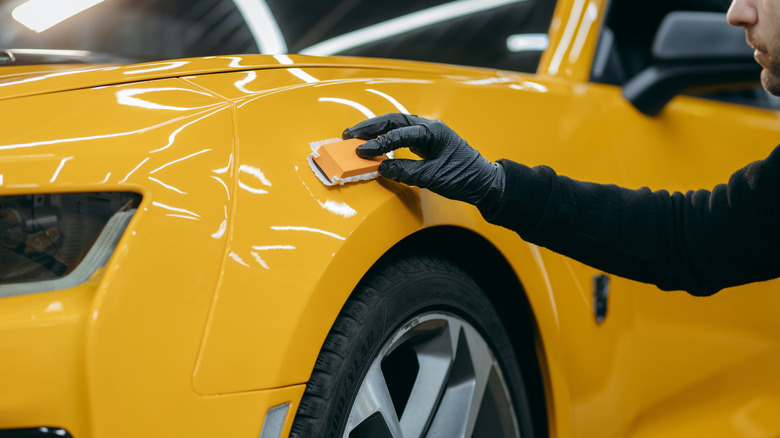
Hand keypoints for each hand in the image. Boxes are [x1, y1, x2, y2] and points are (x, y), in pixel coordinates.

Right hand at [342, 113, 504, 207]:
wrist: (485, 183)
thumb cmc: (465, 178)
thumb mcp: (433, 178)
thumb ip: (405, 171)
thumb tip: (381, 168)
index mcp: (433, 131)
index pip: (399, 133)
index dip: (378, 143)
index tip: (361, 152)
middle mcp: (430, 127)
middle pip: (393, 120)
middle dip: (369, 127)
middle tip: (348, 135)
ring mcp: (428, 133)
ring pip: (396, 125)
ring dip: (375, 130)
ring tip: (354, 137)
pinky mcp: (426, 142)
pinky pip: (401, 135)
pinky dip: (385, 138)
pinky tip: (373, 144)